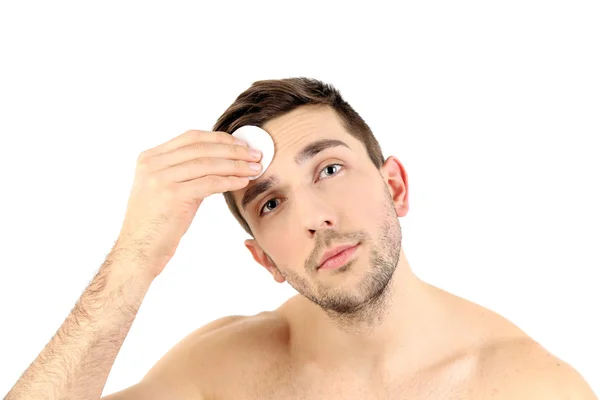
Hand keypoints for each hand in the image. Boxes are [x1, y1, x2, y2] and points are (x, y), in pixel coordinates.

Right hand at [115, 130, 261, 277]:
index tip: (241, 144)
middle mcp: (153, 164)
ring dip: (236, 165)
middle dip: (233, 150)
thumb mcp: (165, 188)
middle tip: (256, 154)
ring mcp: (161, 178)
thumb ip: (185, 171)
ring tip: (255, 168)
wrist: (139, 250)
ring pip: (208, 164)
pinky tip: (243, 182)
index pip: (191, 137)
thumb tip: (222, 161)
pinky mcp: (172, 195)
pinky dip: (230, 180)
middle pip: (202, 148)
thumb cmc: (156, 223)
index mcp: (150, 157)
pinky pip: (210, 183)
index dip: (220, 138)